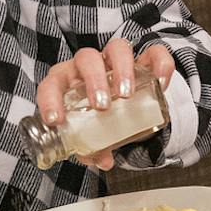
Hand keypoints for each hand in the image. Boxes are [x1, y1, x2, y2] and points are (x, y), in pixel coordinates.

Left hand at [36, 38, 174, 170]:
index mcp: (68, 82)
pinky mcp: (143, 60)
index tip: (57, 120)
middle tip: (102, 106)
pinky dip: (160, 64)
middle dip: (94, 81)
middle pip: (87, 59)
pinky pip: (153, 53)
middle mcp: (90, 65)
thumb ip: (95, 147)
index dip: (50, 100)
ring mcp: (116, 60)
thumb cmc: (98, 116)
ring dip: (122, 70)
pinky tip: (161, 82)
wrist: (124, 104)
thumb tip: (103, 161)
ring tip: (126, 95)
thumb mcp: (92, 132)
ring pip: (117, 49)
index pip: (52, 84)